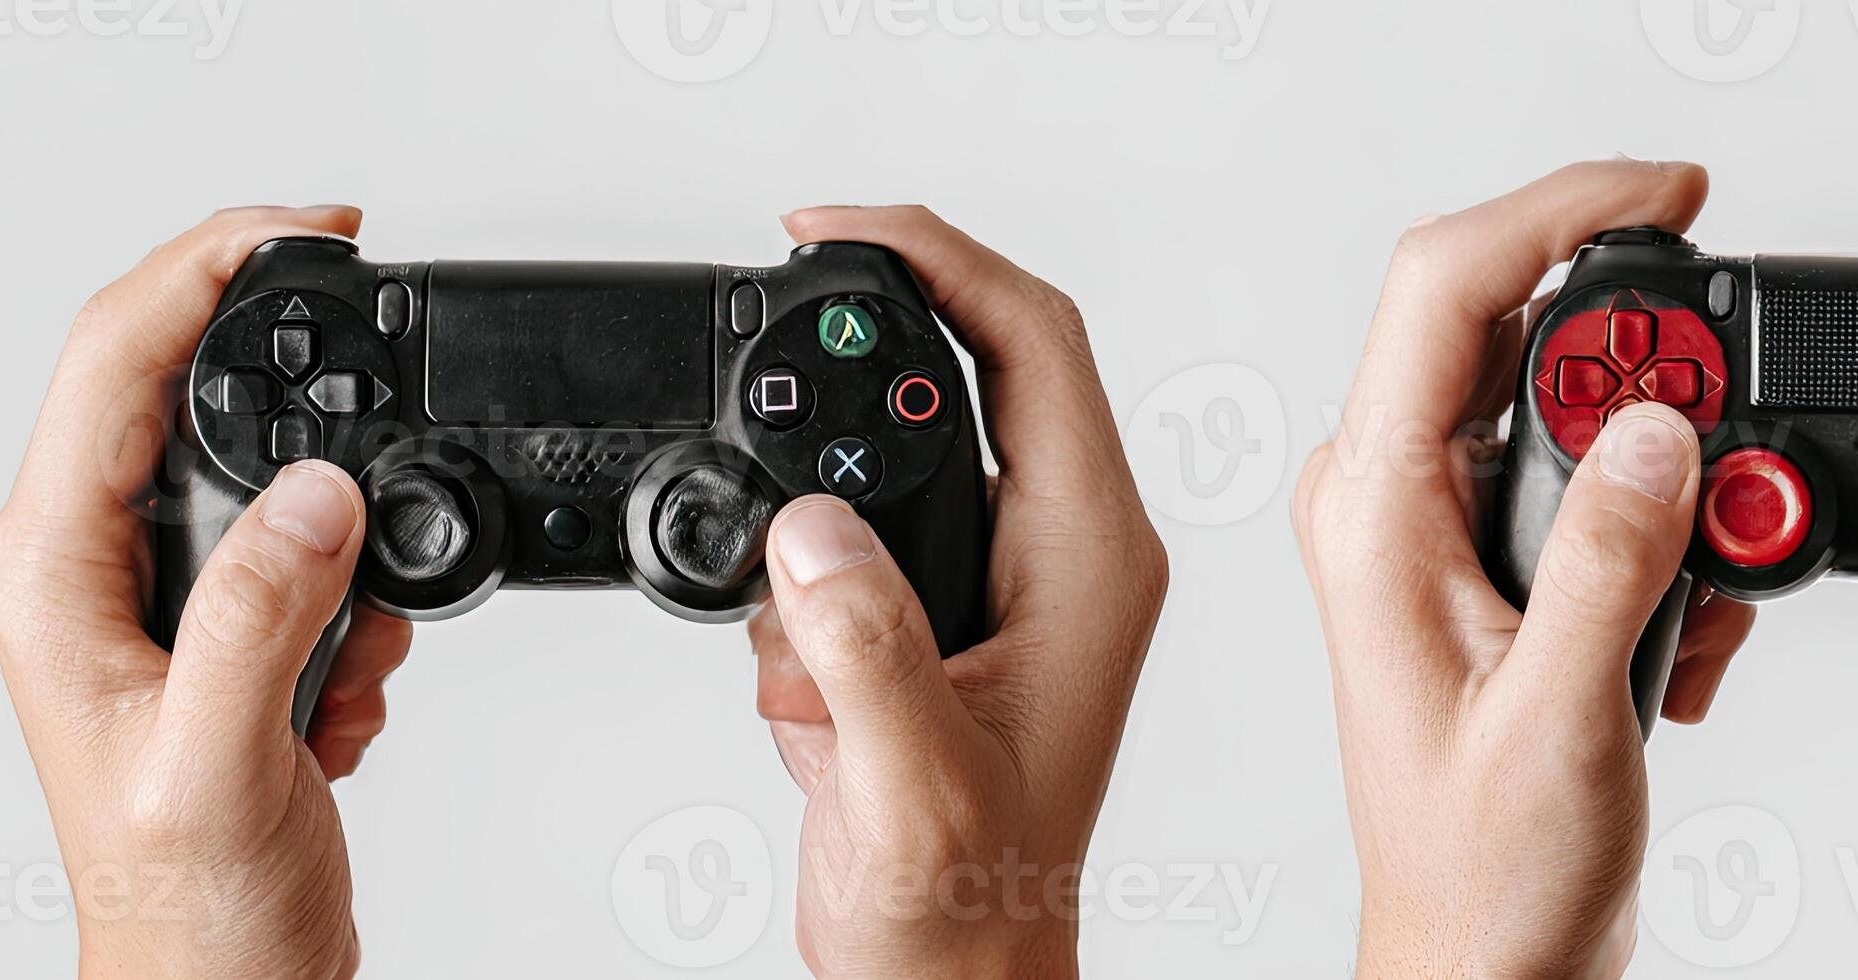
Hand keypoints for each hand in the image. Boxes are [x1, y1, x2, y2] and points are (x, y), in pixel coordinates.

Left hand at [0, 206, 414, 978]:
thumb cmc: (184, 901)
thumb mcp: (218, 756)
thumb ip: (259, 615)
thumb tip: (319, 494)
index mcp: (51, 574)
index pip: (116, 362)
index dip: (207, 271)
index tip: (306, 233)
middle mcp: (85, 571)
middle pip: (174, 383)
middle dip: (286, 365)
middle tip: (372, 321)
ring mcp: (150, 600)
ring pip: (255, 469)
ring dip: (342, 516)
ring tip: (356, 625)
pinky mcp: (216, 635)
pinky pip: (303, 550)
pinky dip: (359, 595)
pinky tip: (352, 679)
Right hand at [743, 207, 1168, 976]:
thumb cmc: (965, 906)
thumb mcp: (909, 781)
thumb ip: (862, 651)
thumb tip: (809, 535)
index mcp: (1094, 560)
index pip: (1035, 342)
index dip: (936, 259)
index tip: (830, 226)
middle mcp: (1069, 555)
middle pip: (972, 371)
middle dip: (847, 389)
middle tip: (763, 389)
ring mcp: (1013, 587)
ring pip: (895, 468)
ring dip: (811, 537)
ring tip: (808, 676)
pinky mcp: (949, 622)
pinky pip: (854, 547)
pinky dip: (796, 605)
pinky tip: (806, 707)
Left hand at [1294, 159, 1755, 975]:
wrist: (1485, 970)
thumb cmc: (1481, 876)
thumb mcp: (1561, 714)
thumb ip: (1614, 558)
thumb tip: (1667, 426)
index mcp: (1373, 514)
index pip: (1446, 285)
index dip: (1560, 209)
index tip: (1673, 197)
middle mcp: (1392, 503)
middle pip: (1526, 332)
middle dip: (1655, 386)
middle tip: (1722, 473)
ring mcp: (1442, 533)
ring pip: (1584, 416)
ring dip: (1674, 491)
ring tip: (1689, 604)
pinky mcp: (1499, 568)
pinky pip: (1607, 489)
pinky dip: (1673, 548)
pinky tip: (1674, 644)